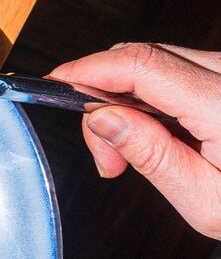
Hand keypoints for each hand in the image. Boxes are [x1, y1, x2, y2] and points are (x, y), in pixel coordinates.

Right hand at [50, 43, 220, 236]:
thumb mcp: (204, 201)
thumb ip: (149, 154)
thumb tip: (99, 116)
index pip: (141, 65)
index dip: (89, 69)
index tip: (55, 85)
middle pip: (144, 57)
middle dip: (105, 97)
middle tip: (107, 156)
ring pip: (159, 61)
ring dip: (130, 99)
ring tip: (134, 152)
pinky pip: (181, 69)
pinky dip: (155, 96)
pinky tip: (160, 134)